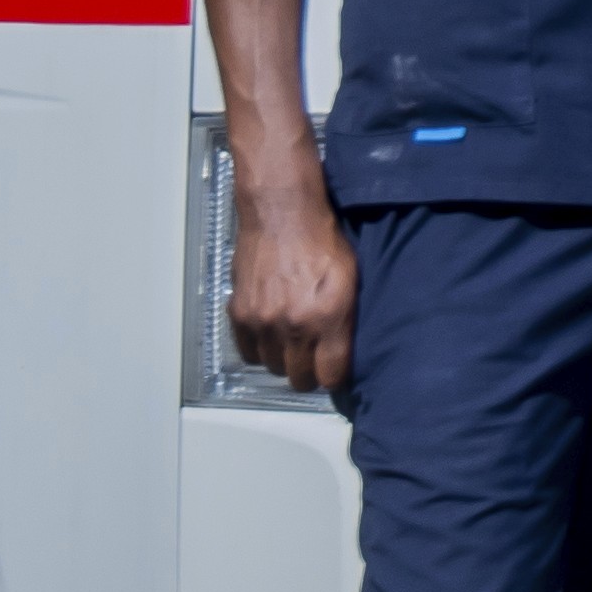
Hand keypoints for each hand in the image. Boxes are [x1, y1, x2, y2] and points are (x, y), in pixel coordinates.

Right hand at [222, 134, 356, 395]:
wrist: (282, 212)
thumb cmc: (322, 241)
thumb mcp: (351, 280)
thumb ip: (346, 320)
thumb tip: (342, 351)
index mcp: (328, 318)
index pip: (330, 376)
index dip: (333, 376)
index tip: (333, 369)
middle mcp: (294, 325)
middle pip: (300, 379)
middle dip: (308, 372)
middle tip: (312, 357)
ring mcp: (264, 321)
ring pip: (273, 367)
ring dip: (282, 359)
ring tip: (290, 341)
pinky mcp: (240, 313)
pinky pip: (248, 352)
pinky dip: (259, 348)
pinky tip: (269, 334)